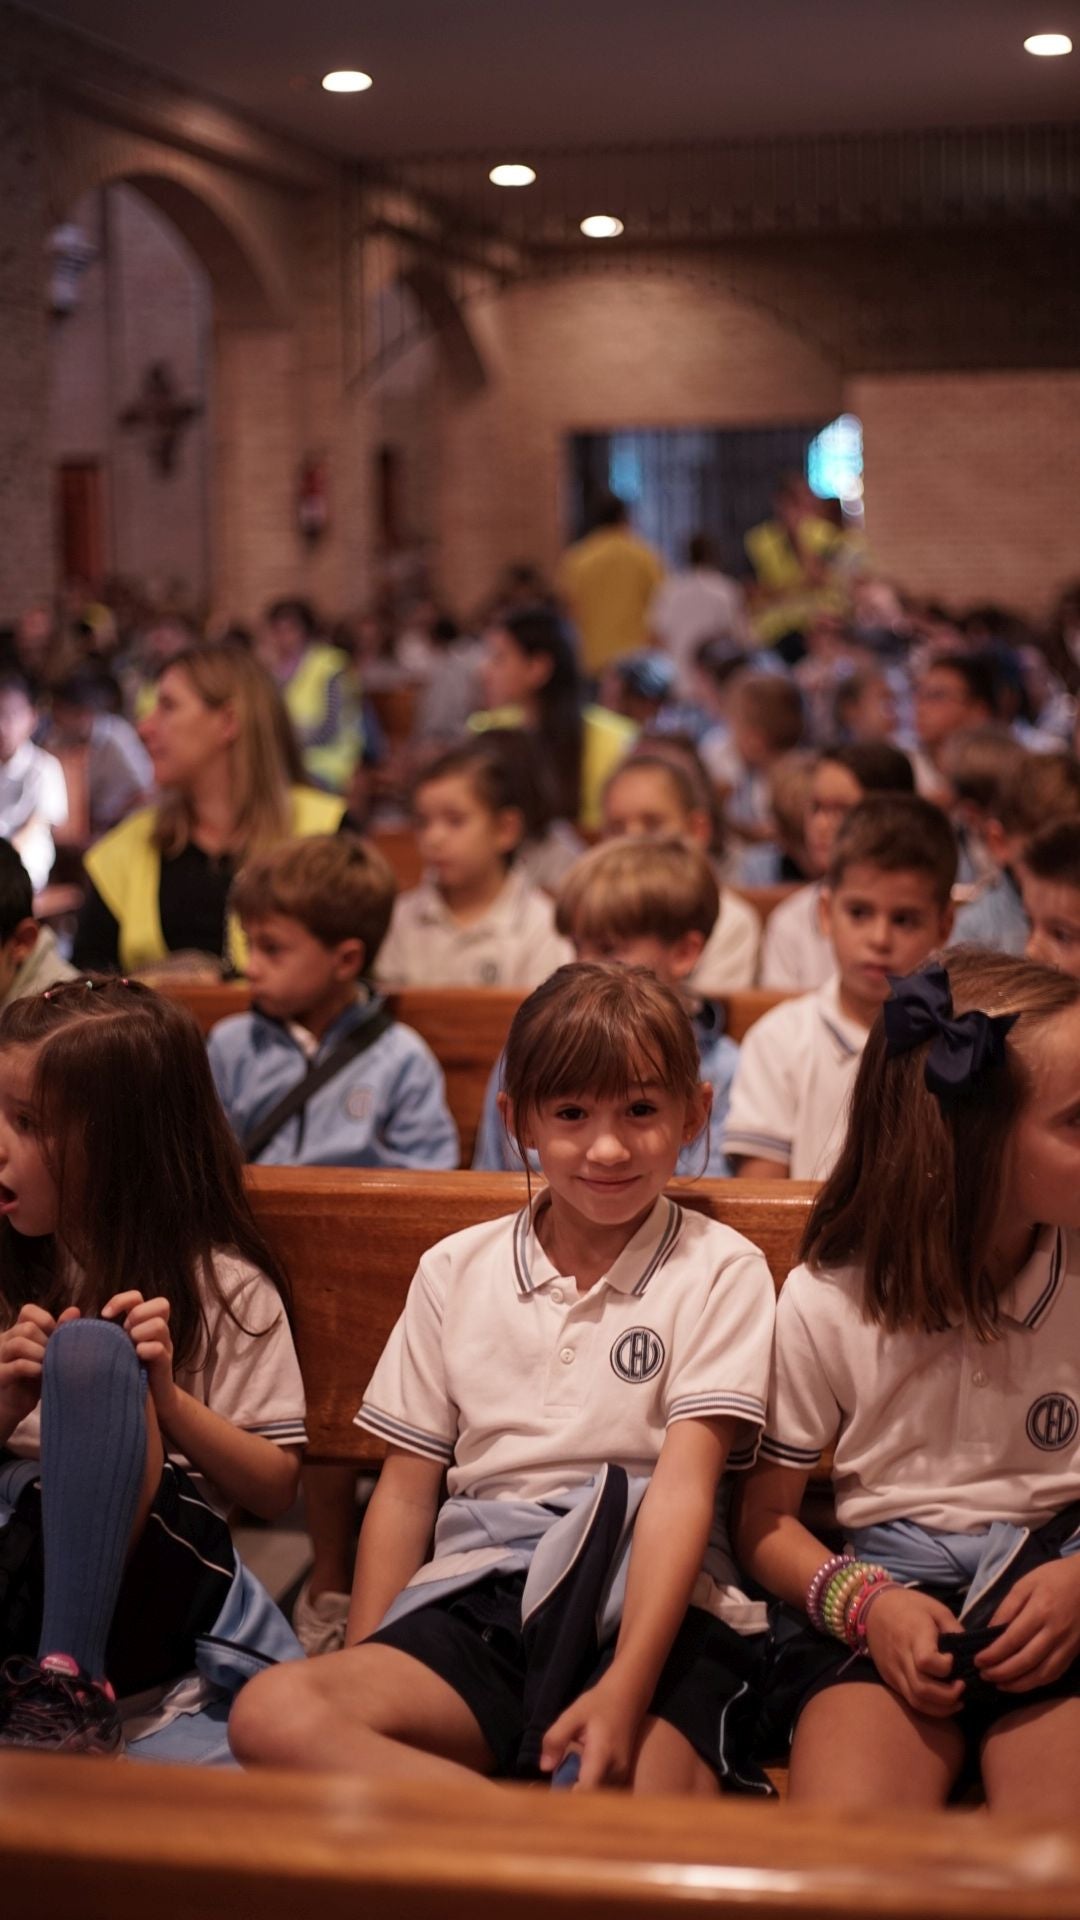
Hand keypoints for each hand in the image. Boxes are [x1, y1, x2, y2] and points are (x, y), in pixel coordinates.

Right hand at [0, 1304, 79, 1428]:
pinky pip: (15, 1366)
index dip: (46, 1321)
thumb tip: (74, 1310)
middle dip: (46, 1341)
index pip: (28, 1311)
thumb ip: (58, 1333)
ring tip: (47, 1365)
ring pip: (18, 1343)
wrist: (11, 1407)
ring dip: (39, 1353)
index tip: (56, 1337)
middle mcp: (4, 1340)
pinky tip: (41, 1373)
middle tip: (53, 1356)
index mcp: (16, 1332)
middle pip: (27, 1327)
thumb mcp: (47, 1355)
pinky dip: (32, 1368)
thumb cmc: (31, 1379)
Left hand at [101, 1291, 176, 1419]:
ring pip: (160, 1325)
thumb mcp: (108, 1346)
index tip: (104, 1314)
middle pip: (161, 1303)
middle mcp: (156, 1330)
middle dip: (138, 1314)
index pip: (138, 1296)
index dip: (122, 1300)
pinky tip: (136, 1357)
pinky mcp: (165, 1364)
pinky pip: (160, 1349)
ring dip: (141, 1332)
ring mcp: (164, 1346)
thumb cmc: (120, 1370)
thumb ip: (92, 1330)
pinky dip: (147, 1350)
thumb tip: (73, 1311)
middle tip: (125, 1331)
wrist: (146, 1401)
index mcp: (142, 1322)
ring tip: (131, 1347)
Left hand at [539, 1675, 642, 1789]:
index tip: (548, 1799)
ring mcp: (621, 1776)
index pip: (586, 1791)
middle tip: (549, 1795)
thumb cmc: (599, 1704)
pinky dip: (588, 1791)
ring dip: (579, 1797)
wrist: (628, 1697)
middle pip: (591, 1799)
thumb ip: (557, 1738)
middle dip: (570, 1801)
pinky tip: (573, 1781)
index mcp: (603, 1757)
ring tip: (559, 1789)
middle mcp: (616, 1772)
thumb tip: (544, 1767)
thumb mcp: (573, 1714)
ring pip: (597, 1798)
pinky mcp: (621, 1777)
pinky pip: (602, 1791)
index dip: (567, 1800)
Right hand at [862, 1585, 964, 1717]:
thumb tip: (970, 1652)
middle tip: (963, 1686)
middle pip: (922, 1688)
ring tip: (957, 1701)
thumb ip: (954, 1629)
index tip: (953, 1659)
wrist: (874, 1608)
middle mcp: (902, 1656)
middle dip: (948, 1696)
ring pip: (916, 1701)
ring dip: (941, 1708)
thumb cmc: (909, 1606)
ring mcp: (894, 1671)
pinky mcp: (891, 1679)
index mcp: (913, 1634)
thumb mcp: (936, 1608)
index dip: (945, 1667)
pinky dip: (929, 1707)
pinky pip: (910, 1700)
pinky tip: (943, 1702)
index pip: (926, 1661)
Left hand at [979, 1558, 1079, 1691]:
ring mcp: (1067, 1645)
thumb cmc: (1054, 1577)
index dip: (993, 1654)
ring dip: (1018, 1684)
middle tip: (984, 1675)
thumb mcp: (1026, 1583)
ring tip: (999, 1684)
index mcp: (1040, 1611)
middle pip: (1026, 1661)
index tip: (978, 1661)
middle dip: (1002, 1672)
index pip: (1012, 1640)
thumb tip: (990, 1632)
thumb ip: (1007, 1608)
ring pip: (1041, 1674)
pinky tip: (1023, 1683)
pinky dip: (1037, 1682)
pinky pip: (1055, 1673)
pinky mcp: (1074, 1652)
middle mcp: (1054, 1632)